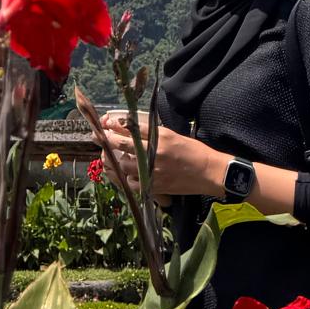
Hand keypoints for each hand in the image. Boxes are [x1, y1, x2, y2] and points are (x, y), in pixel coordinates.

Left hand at [99, 108, 220, 201]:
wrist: (208, 172)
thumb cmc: (193, 151)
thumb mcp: (173, 135)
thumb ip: (153, 134)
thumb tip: (133, 131)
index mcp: (160, 136)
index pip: (131, 127)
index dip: (116, 124)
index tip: (107, 123)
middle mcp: (154, 151)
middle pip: (122, 144)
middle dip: (109, 140)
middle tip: (101, 137)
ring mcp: (153, 170)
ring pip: (124, 165)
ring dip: (117, 161)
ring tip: (114, 158)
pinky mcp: (155, 185)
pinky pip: (133, 183)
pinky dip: (128, 179)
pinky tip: (129, 176)